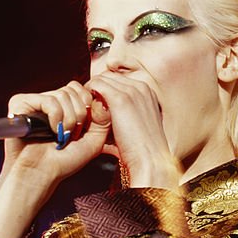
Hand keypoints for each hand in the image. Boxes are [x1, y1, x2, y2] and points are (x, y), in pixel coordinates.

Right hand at [0, 81, 107, 237]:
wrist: (40, 174)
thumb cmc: (64, 161)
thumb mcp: (94, 140)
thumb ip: (104, 119)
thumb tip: (102, 97)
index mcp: (63, 106)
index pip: (81, 88)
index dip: (88, 107)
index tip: (82, 129)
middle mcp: (48, 100)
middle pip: (74, 89)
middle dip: (79, 115)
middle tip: (71, 135)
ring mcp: (34, 101)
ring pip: (63, 94)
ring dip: (67, 119)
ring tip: (60, 136)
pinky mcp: (20, 103)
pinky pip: (48, 100)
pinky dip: (55, 117)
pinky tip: (51, 131)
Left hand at [86, 70, 181, 189]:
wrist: (150, 160)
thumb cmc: (142, 150)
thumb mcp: (137, 126)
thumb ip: (125, 115)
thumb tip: (105, 113)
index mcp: (148, 92)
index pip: (119, 79)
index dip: (105, 90)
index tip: (96, 103)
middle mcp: (142, 87)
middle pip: (110, 76)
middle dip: (97, 88)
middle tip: (87, 105)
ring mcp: (132, 91)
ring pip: (102, 79)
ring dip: (91, 91)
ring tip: (86, 108)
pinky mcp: (121, 99)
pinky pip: (97, 85)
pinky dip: (89, 94)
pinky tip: (86, 109)